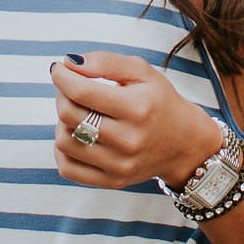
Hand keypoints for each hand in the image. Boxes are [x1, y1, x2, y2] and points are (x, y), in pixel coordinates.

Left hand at [49, 51, 224, 189]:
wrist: (185, 144)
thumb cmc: (159, 102)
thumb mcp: (142, 72)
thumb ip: (105, 62)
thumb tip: (68, 64)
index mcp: (137, 108)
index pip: (82, 91)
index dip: (62, 77)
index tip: (59, 70)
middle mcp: (129, 139)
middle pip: (69, 115)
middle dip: (62, 95)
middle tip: (70, 88)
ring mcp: (120, 164)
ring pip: (64, 142)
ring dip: (63, 122)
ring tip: (78, 113)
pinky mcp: (113, 181)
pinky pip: (68, 168)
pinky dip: (63, 150)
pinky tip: (76, 136)